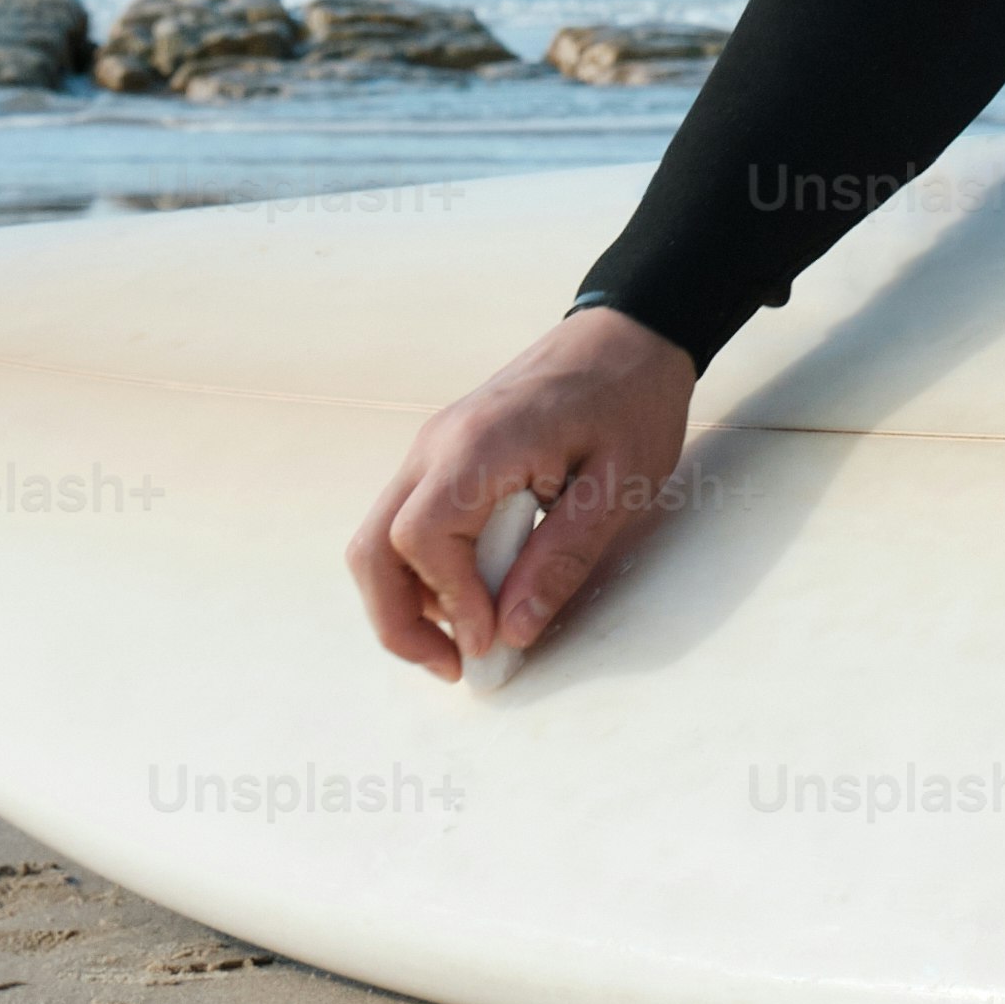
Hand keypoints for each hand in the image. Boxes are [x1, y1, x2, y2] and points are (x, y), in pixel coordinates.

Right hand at [346, 303, 698, 679]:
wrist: (627, 335)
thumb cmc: (631, 401)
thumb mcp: (622, 486)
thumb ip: (562, 557)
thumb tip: (512, 632)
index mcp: (479, 446)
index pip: (421, 538)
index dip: (450, 602)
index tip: (494, 641)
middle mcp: (436, 445)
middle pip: (373, 547)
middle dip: (399, 621)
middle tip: (455, 668)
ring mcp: (430, 450)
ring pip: (379, 540)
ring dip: (409, 601)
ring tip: (471, 641)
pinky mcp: (441, 460)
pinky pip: (406, 524)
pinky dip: (424, 572)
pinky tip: (474, 597)